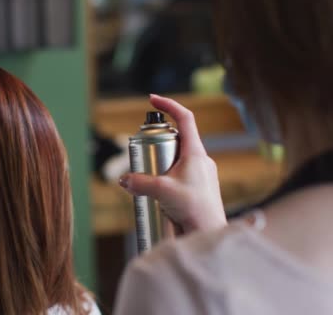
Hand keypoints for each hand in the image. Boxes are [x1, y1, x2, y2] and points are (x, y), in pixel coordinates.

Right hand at [119, 94, 226, 232]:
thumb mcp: (162, 192)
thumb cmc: (194, 209)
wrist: (209, 232)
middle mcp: (201, 160)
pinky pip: (179, 176)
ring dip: (161, 164)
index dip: (169, 105)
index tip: (152, 99)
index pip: (185, 118)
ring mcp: (201, 174)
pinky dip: (166, 178)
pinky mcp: (198, 188)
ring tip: (149, 179)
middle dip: (158, 143)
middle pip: (177, 140)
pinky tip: (158, 194)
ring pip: (177, 160)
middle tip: (143, 152)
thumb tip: (123, 180)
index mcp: (196, 152)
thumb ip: (140, 183)